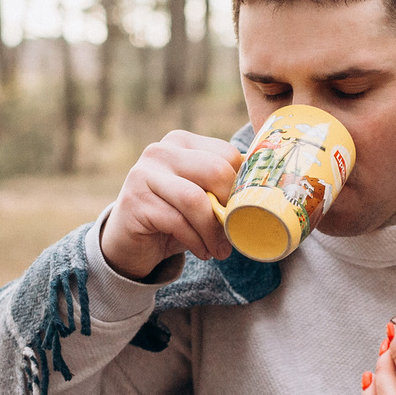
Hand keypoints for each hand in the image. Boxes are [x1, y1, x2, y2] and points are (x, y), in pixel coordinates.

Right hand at [98, 132, 245, 280]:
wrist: (129, 242)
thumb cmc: (173, 217)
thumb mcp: (200, 197)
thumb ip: (222, 188)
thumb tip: (266, 196)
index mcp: (182, 142)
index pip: (227, 155)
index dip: (243, 186)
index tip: (247, 212)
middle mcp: (161, 151)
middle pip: (214, 171)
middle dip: (231, 207)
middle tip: (236, 231)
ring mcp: (143, 173)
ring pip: (195, 199)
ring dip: (213, 231)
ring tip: (220, 250)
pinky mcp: (135, 201)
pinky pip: (176, 222)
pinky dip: (196, 242)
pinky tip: (201, 252)